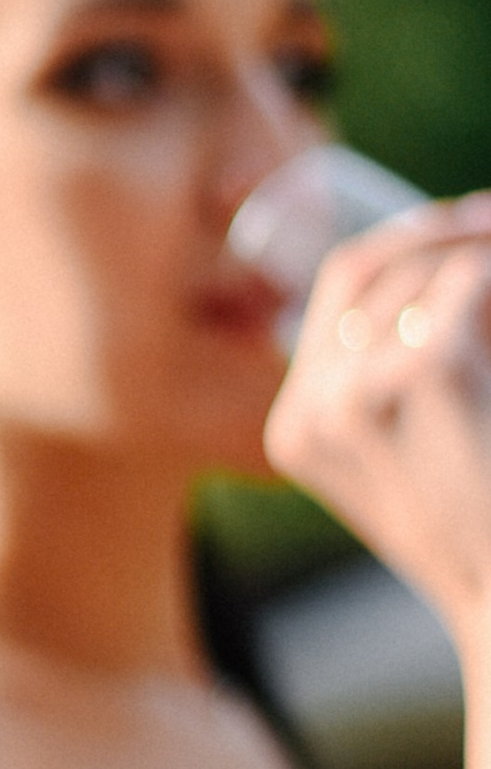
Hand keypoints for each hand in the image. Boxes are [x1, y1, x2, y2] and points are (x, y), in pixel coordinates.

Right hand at [266, 199, 490, 668]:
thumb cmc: (485, 543)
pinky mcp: (423, 374)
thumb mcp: (423, 471)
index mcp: (297, 432)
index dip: (396, 242)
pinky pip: (464, 289)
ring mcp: (359, 391)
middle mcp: (312, 410)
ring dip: (480, 261)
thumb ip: (401, 396)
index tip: (459, 225)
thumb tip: (452, 277)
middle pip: (364, 270)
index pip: (332, 295)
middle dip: (441, 233)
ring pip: (419, 277)